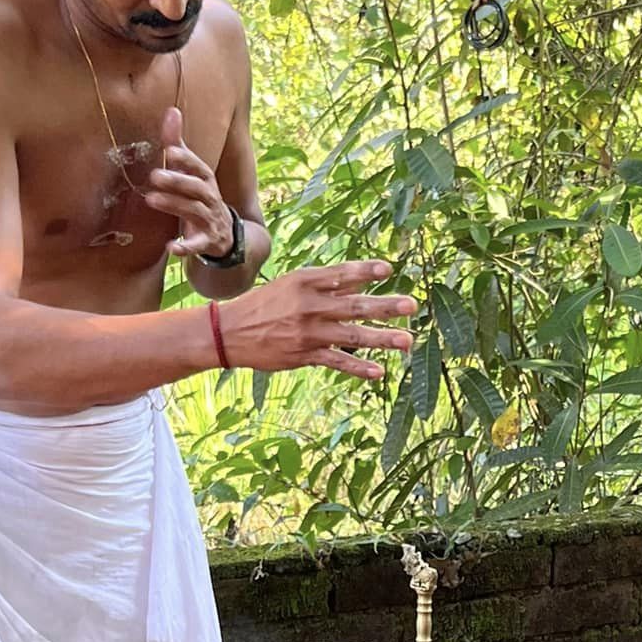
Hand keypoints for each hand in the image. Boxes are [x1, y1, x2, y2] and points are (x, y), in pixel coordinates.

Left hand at [146, 107, 235, 260]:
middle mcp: (211, 199)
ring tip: (150, 199)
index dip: (187, 159)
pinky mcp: (208, 243)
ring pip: (194, 212)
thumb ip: (178, 144)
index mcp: (207, 181)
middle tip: (154, 176)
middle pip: (197, 189)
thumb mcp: (192, 173)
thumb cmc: (201, 198)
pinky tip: (170, 247)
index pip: (200, 168)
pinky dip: (185, 247)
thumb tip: (172, 110)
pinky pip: (197, 246)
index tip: (169, 150)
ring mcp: (211, 222)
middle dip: (177, 182)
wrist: (225, 236)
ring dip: (174, 205)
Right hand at [223, 262, 417, 381]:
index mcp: (305, 282)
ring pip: (352, 335)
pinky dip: (358, 367)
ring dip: (382, 338)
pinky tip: (378, 372)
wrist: (230, 332)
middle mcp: (309, 305)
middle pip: (354, 305)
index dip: (366, 271)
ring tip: (407, 340)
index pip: (341, 274)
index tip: (389, 269)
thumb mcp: (291, 285)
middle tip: (411, 305)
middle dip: (385, 306)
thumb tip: (358, 279)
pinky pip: (337, 361)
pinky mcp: (304, 355)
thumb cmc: (264, 305)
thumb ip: (325, 284)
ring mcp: (308, 332)